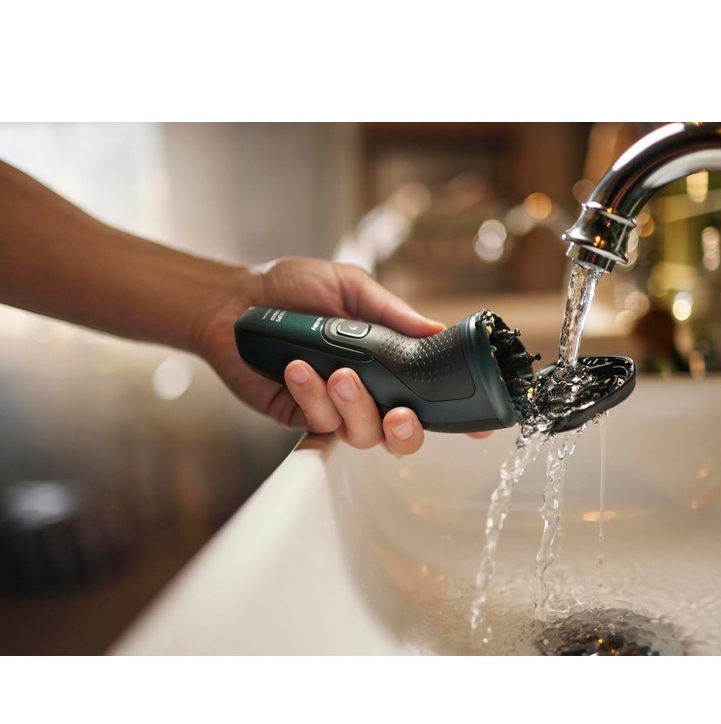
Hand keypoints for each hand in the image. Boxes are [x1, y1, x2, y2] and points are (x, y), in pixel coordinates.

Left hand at [194, 257, 490, 454]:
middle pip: (403, 435)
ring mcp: (335, 408)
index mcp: (390, 363)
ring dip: (356, 407)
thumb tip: (438, 332)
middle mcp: (369, 392)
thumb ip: (393, 315)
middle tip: (400, 412)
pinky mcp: (300, 417)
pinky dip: (312, 395)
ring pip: (362, 434)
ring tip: (339, 372)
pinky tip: (298, 366)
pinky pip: (318, 422)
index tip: (480, 429)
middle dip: (407, 431)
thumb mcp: (352, 289)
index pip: (431, 397)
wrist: (237, 300)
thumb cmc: (295, 288)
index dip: (458, 418)